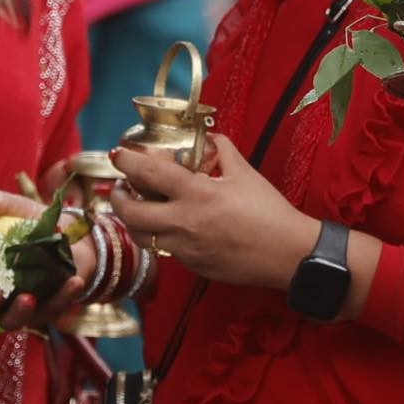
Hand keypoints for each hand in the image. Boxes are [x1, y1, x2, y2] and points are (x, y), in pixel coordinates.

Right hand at [0, 191, 90, 331]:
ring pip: (9, 320)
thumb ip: (1, 204)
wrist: (72, 235)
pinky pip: (51, 310)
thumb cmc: (33, 224)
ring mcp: (18, 305)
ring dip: (17, 312)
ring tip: (28, 296)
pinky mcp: (46, 309)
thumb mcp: (18, 209)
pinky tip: (73, 282)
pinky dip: (62, 298)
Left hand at [107, 135, 320, 290]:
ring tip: (139, 207)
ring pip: (140, 236)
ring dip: (132, 219)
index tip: (118, 154)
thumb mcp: (246, 173)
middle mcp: (184, 222)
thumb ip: (223, 151)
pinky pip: (163, 249)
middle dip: (116, 197)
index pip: (148, 173)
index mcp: (197, 194)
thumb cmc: (270, 212)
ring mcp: (184, 248)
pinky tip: (170, 225)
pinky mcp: (191, 265)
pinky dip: (158, 235)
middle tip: (121, 187)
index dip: (127, 161)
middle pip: (130, 212)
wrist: (287, 254)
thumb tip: (210, 138)